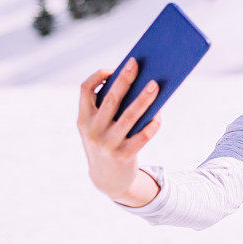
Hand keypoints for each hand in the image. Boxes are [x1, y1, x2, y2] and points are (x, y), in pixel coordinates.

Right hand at [77, 57, 161, 200]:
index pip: (85, 90)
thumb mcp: (98, 127)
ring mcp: (108, 144)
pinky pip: (142, 137)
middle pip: (111, 99)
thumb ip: (107, 109)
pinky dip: (152, 125)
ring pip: (129, 116)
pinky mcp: (123, 156)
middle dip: (125, 79)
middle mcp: (93, 130)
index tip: (113, 68)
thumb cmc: (106, 143)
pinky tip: (159, 115)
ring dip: (143, 99)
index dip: (98, 76)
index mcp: (83, 119)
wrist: (107, 179)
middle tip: (137, 64)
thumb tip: (135, 83)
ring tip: (155, 85)